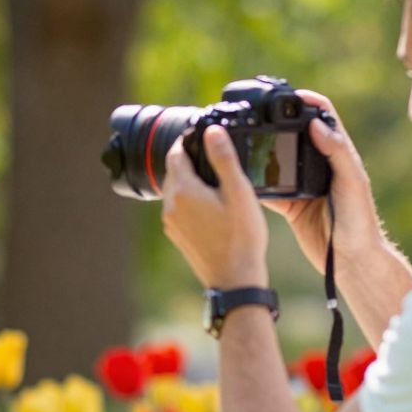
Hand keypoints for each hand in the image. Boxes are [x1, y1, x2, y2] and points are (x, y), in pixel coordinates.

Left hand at [161, 125, 269, 289]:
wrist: (234, 280)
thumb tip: (212, 131)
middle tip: (214, 156)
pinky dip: (190, 199)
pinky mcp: (176, 235)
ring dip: (190, 181)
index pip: (176, 152)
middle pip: (174, 170)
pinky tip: (211, 204)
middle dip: (190, 160)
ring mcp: (171, 222)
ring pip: (175, 189)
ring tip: (215, 180)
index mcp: (183, 190)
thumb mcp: (239, 192)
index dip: (189, 141)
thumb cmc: (241, 237)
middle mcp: (170, 205)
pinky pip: (178, 207)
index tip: (204, 136)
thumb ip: (224, 159)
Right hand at [260, 91, 384, 275]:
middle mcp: (321, 165)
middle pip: (297, 134)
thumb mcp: (352, 183)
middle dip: (280, 121)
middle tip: (260, 113)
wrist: (351, 260)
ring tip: (246, 141)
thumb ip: (338, 152)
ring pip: (280, 160)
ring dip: (265, 151)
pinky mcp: (291, 205)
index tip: (291, 94)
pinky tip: (243, 178)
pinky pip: (270, 190)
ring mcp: (304, 184)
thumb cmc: (360, 221)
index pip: (324, 117)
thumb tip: (318, 124)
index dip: (309, 102)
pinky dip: (257, 184)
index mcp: (339, 154)